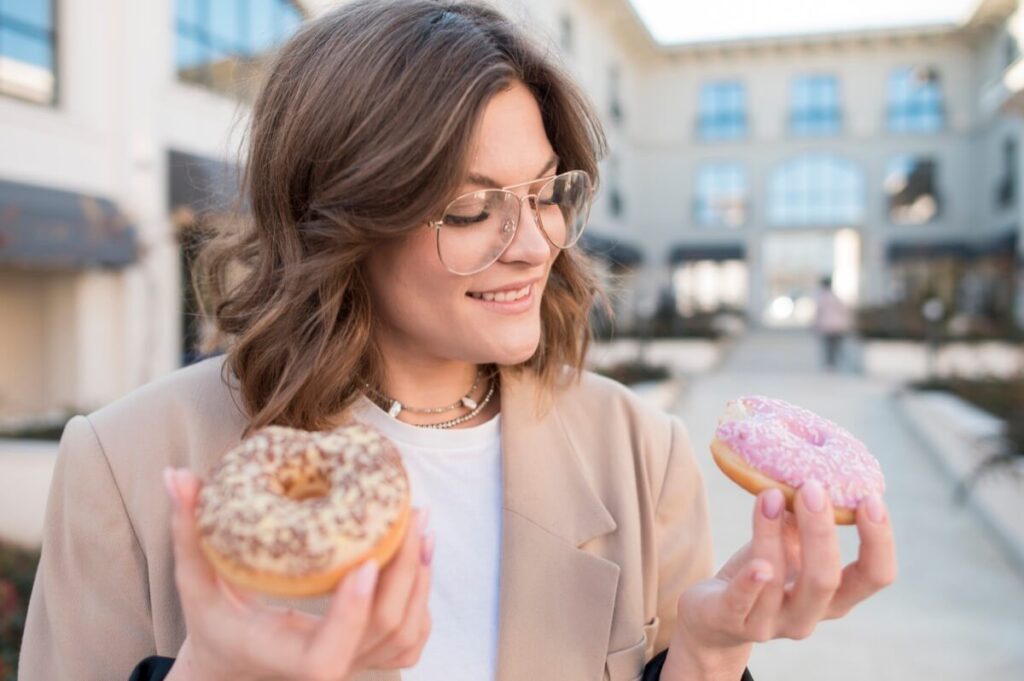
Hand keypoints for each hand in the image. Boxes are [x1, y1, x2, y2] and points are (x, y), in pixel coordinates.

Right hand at [163, 468, 433, 680]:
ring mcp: (351, 666)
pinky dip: (421, 600)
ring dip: (420, 580)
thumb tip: (175, 476)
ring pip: (403, 635)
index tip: (365, 561)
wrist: (235, 665)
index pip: (326, 656)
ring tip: (422, 527)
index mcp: (282, 654)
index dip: (351, 613)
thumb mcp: (196, 584)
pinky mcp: (368, 658)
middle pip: (382, 631)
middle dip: (404, 572)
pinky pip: (410, 640)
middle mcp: (323, 668)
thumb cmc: (214, 624)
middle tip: (411, 514)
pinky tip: (422, 555)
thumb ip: (188, 532)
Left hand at [669, 481, 895, 673]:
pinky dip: (750, 583)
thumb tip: (814, 465)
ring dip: (772, 535)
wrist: (714, 616)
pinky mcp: (731, 621)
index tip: (871, 498)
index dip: (879, 542)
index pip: (875, 576)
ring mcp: (770, 624)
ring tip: (770, 495)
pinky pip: (741, 603)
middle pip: (826, 580)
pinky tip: (756, 565)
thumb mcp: (789, 545)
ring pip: (777, 582)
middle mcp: (807, 616)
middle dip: (822, 532)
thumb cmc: (762, 573)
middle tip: (813, 488)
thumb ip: (803, 517)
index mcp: (834, 598)